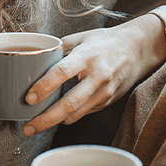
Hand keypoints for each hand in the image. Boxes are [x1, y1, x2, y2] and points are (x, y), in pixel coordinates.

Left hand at [20, 17, 163, 136]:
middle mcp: (97, 76)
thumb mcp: (81, 38)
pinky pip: (84, 112)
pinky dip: (68, 116)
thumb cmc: (106, 42)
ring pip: (76, 114)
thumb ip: (57, 48)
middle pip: (69, 103)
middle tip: (28, 128)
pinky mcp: (107, 101)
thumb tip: (33, 58)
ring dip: (54, 122)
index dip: (44, 87)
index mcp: (87, 56)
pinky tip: (57, 115)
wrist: (138, 49)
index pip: (62, 73)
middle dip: (46, 119)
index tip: (28, 98)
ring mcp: (104, 92)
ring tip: (35, 126)